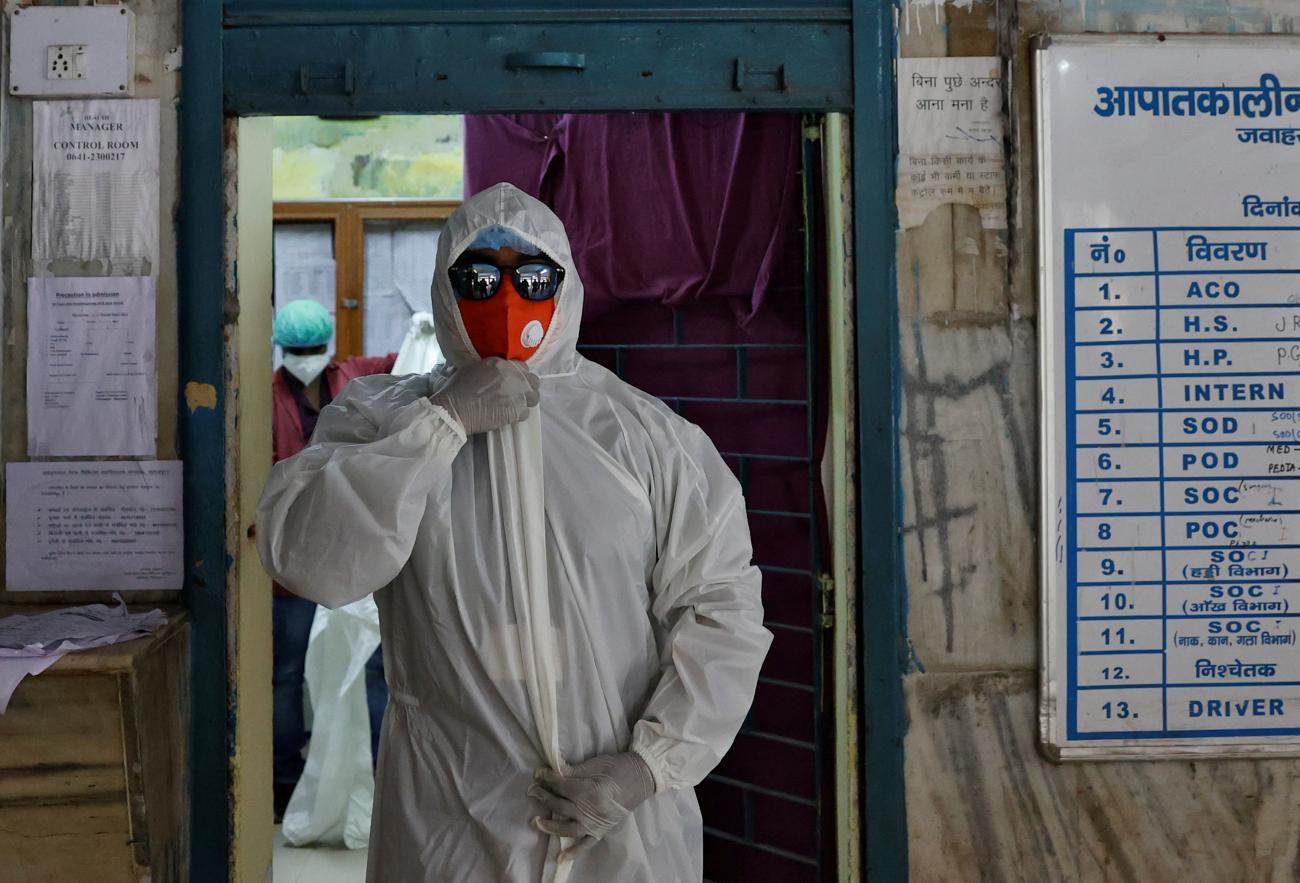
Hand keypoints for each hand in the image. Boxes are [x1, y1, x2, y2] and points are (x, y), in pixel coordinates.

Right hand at [429, 357, 539, 434]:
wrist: (455, 409)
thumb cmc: (457, 388)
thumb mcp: (472, 368)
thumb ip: (489, 367)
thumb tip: (493, 371)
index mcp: (502, 363)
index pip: (522, 367)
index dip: (519, 375)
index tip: (514, 381)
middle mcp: (514, 377)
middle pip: (533, 381)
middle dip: (528, 387)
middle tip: (518, 394)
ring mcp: (517, 394)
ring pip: (534, 397)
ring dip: (527, 401)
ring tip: (516, 405)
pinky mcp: (517, 411)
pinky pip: (526, 413)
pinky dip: (519, 415)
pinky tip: (508, 415)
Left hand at [528, 752, 656, 860]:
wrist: (641, 777)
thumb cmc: (618, 767)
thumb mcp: (594, 763)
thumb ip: (573, 770)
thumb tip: (553, 771)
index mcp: (588, 790)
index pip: (561, 786)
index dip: (547, 778)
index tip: (538, 773)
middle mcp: (589, 809)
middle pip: (560, 805)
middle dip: (544, 796)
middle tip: (533, 790)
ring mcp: (595, 822)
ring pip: (567, 827)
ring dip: (550, 826)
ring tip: (535, 822)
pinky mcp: (602, 829)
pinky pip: (587, 843)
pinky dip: (574, 852)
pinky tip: (561, 857)